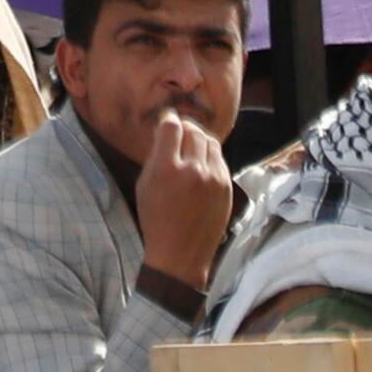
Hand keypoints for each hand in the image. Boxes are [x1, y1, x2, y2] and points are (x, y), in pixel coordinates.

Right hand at [136, 109, 235, 286]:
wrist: (181, 252)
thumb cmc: (156, 219)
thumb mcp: (145, 184)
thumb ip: (156, 156)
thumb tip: (165, 133)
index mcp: (167, 167)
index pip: (172, 126)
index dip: (168, 119)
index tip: (166, 121)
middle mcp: (193, 169)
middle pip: (193, 131)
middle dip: (184, 127)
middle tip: (178, 132)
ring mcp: (214, 178)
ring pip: (210, 142)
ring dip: (199, 139)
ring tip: (192, 146)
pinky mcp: (227, 186)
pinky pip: (220, 159)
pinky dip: (210, 155)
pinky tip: (202, 163)